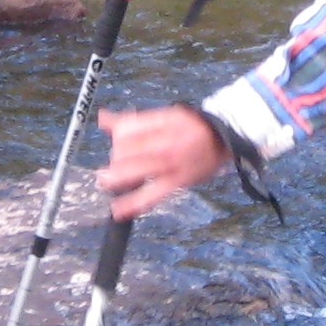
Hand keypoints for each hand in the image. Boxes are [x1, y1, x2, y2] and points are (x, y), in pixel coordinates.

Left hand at [96, 105, 225, 219]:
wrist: (223, 138)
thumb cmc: (191, 127)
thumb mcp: (165, 115)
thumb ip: (132, 120)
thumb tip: (102, 117)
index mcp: (160, 123)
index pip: (126, 130)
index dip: (116, 137)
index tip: (116, 141)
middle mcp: (164, 142)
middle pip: (126, 150)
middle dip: (115, 158)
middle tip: (114, 163)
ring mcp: (169, 164)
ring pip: (133, 171)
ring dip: (115, 178)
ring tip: (105, 181)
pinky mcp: (175, 182)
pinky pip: (151, 195)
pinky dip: (133, 204)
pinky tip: (118, 210)